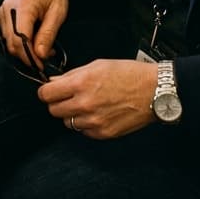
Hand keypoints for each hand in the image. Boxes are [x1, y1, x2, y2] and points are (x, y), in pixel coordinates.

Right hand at [0, 0, 67, 66]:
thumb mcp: (57, 12)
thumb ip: (48, 34)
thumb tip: (40, 55)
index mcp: (23, 6)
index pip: (20, 40)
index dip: (30, 57)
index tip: (41, 65)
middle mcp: (8, 9)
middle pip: (12, 43)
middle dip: (28, 56)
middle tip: (45, 57)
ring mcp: (3, 11)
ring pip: (8, 41)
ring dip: (24, 50)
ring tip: (42, 46)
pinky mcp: (2, 14)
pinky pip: (8, 35)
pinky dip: (19, 42)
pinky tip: (33, 39)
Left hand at [38, 59, 157, 138]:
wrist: (154, 91)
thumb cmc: (128, 73)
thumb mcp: (97, 65)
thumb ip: (72, 75)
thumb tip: (54, 82)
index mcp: (81, 83)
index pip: (46, 94)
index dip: (45, 92)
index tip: (49, 91)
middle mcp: (85, 104)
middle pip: (53, 110)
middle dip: (57, 103)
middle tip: (67, 97)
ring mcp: (93, 121)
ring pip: (67, 122)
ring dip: (71, 114)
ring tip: (85, 104)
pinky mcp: (103, 133)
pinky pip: (83, 131)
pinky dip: (85, 124)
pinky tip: (97, 113)